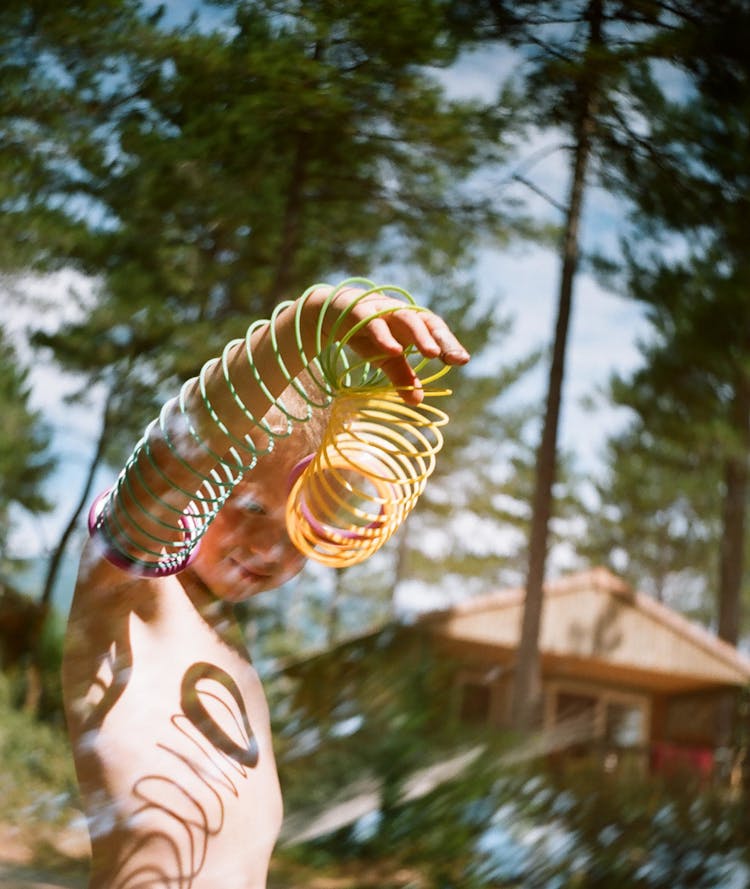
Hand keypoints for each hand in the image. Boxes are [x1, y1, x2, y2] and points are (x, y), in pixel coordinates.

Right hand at [311, 286, 469, 403]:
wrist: (332, 313)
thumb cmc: (367, 334)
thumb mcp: (386, 357)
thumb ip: (402, 375)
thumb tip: (417, 401)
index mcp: (411, 323)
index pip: (435, 330)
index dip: (449, 343)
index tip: (462, 360)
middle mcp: (400, 313)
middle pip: (426, 321)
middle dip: (441, 339)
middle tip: (454, 358)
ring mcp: (381, 310)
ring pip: (406, 318)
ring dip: (419, 335)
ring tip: (431, 353)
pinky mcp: (359, 312)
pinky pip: (374, 323)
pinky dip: (385, 336)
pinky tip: (394, 350)